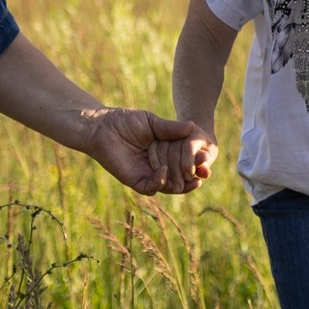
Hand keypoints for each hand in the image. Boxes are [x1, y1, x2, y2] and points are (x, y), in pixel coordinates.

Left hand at [85, 108, 210, 194]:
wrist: (102, 126)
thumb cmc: (125, 121)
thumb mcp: (152, 123)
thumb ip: (171, 128)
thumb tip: (193, 127)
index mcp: (164, 152)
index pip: (184, 160)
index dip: (196, 160)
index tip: (206, 156)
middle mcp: (158, 165)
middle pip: (180, 176)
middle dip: (193, 175)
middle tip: (204, 170)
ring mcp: (148, 174)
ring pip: (168, 186)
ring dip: (181, 184)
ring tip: (192, 177)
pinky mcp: (135, 180)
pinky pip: (151, 187)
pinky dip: (159, 181)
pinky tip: (163, 171)